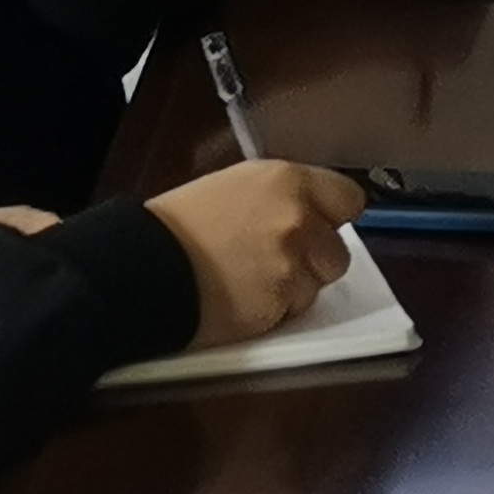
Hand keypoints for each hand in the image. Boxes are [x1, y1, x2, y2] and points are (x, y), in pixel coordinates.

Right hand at [147, 160, 362, 346]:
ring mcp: (291, 264)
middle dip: (315, 262)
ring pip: (317, 286)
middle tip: (277, 263)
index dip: (332, 219)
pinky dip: (274, 312)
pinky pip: (292, 313)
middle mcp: (299, 219)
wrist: (145, 267)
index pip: (349, 200)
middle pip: (339, 252)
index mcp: (289, 180)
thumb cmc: (179, 225)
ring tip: (252, 281)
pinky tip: (241, 299)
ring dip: (294, 289)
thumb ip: (281, 197)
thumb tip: (310, 213)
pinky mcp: (277, 305)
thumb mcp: (236, 186)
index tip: (319, 228)